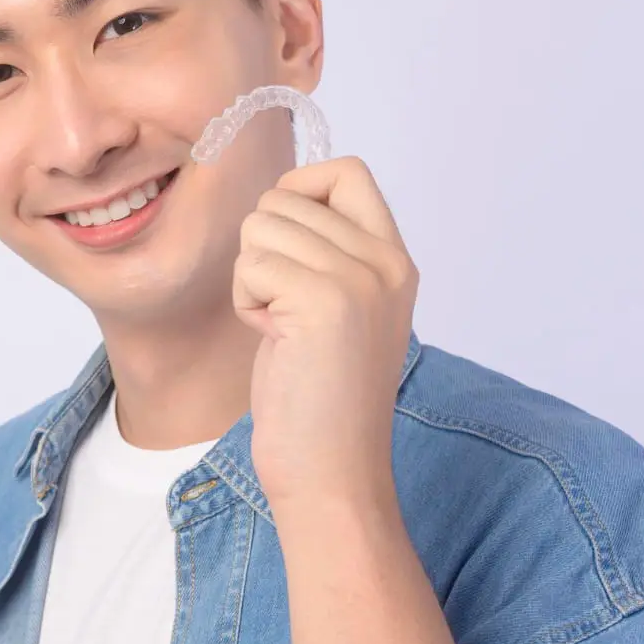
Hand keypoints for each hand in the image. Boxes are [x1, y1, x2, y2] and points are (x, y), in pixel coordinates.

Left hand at [233, 156, 418, 510]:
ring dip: (252, 277)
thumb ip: (327, 252)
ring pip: (261, 226)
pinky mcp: (325, 302)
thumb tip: (280, 197)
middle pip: (285, 197)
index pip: (345, 170)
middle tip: (285, 310)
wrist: (331, 472)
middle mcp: (387, 262)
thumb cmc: (318, 397)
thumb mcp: (339, 308)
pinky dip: (247, 302)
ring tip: (282, 328)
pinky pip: (251, 265)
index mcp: (396, 259)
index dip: (299, 192)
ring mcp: (360, 279)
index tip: (288, 248)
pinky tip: (274, 341)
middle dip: (262, 250)